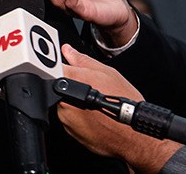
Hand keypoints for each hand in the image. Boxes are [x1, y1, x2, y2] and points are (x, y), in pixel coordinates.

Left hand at [57, 44, 180, 172]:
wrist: (133, 135)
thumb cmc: (125, 103)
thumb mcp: (107, 73)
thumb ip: (82, 60)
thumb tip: (67, 50)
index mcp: (72, 79)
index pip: (52, 66)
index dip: (57, 65)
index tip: (64, 67)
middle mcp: (64, 98)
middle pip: (56, 85)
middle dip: (67, 84)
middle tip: (87, 88)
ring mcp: (65, 116)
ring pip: (62, 102)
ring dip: (72, 101)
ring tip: (92, 104)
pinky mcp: (68, 130)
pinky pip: (68, 117)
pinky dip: (77, 115)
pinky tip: (93, 115)